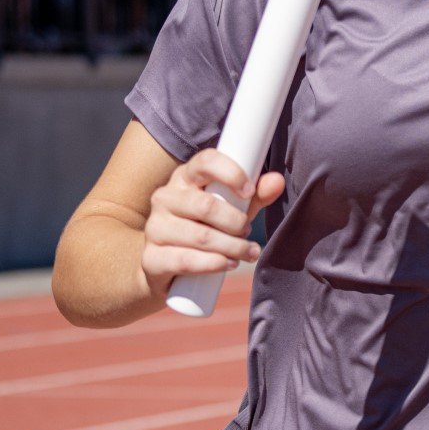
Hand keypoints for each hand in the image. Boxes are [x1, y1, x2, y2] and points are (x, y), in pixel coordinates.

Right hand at [140, 149, 285, 298]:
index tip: (249, 191)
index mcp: (184, 178)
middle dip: (236, 222)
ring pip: (201, 236)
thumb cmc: (205, 228)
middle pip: (206, 205)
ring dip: (232, 247)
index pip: (205, 161)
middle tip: (247, 231)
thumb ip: (254, 196)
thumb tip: (277, 180)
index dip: (231, 173)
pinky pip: (186, 260)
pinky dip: (214, 264)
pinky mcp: (151, 258)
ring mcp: (155, 228)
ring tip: (246, 252)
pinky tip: (227, 264)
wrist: (166, 267)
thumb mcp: (232, 210)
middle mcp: (165, 198)